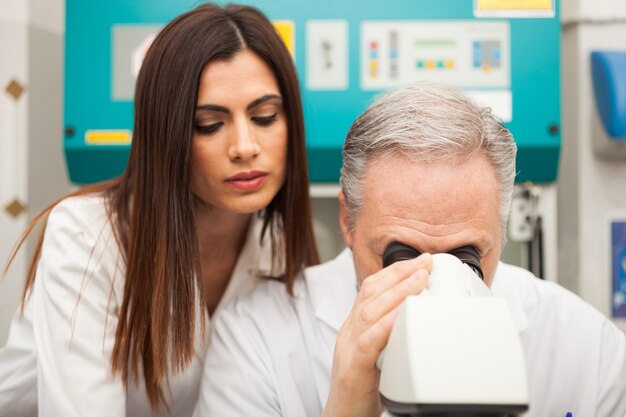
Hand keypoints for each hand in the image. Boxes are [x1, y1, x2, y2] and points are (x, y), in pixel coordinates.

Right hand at [322, 254, 431, 416]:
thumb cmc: (363, 389)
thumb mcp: (376, 354)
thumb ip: (389, 333)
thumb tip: (417, 315)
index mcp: (354, 328)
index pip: (370, 289)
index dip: (394, 272)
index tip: (418, 261)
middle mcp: (349, 333)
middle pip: (370, 293)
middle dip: (399, 274)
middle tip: (425, 262)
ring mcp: (348, 350)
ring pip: (370, 311)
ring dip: (398, 292)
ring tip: (420, 278)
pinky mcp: (353, 369)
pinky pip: (369, 342)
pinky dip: (386, 325)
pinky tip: (402, 314)